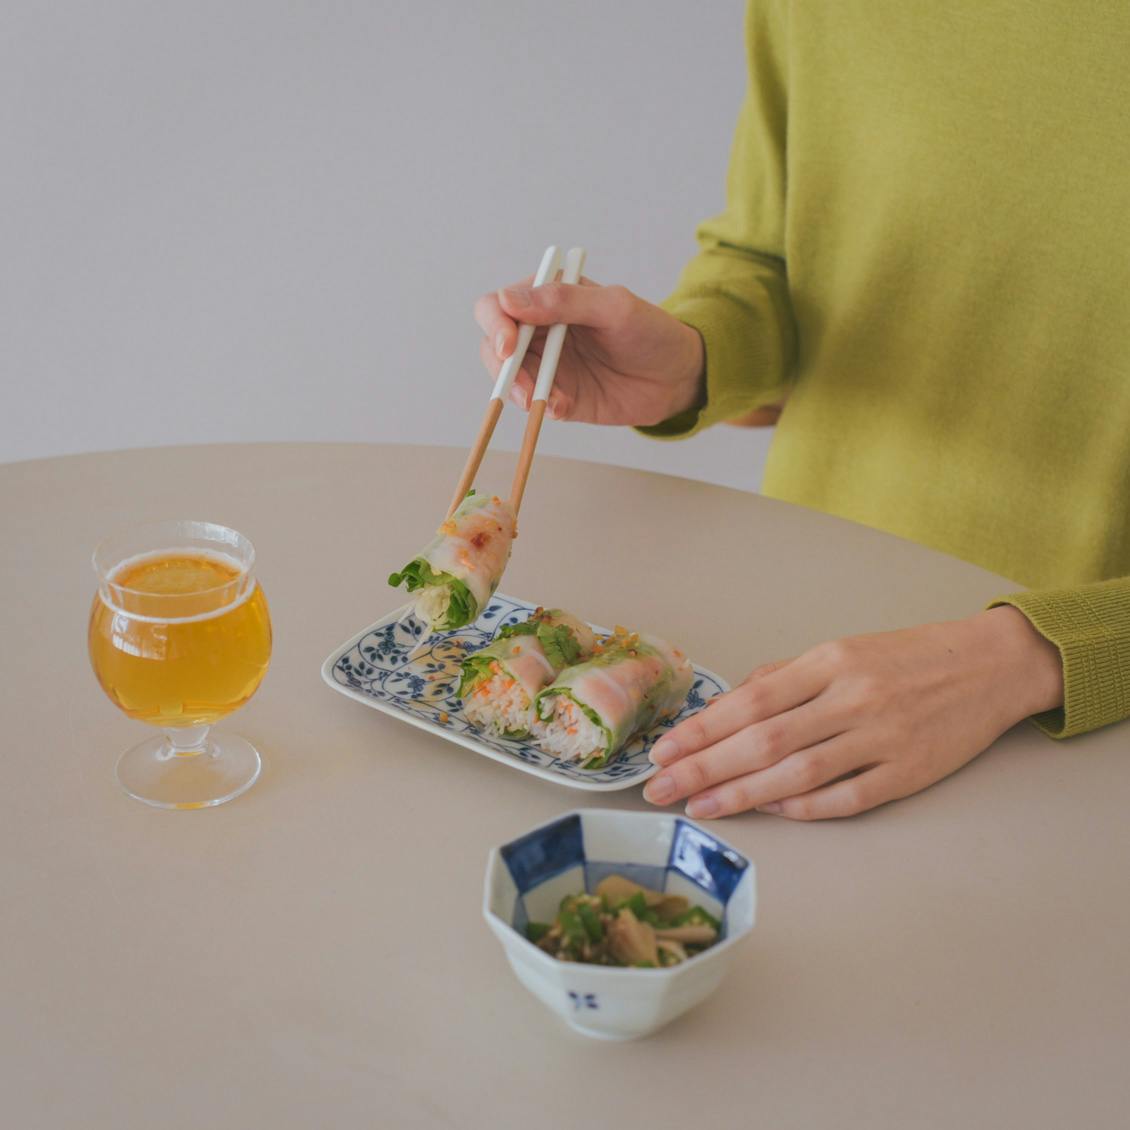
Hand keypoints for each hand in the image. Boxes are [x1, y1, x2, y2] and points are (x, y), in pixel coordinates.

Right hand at [473, 277, 703, 424]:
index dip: (495, 323)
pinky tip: (562, 405)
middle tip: (522, 381)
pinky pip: (534, 404)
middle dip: (501, 365)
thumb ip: (565, 301)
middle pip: (493, 344)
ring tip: (546, 398)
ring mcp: (546, 366)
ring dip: (518, 390)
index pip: (498, 305)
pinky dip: (540, 407)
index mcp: (547, 297)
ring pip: (507, 378)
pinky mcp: (557, 396)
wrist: (678, 376)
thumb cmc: (650, 332)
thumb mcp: (614, 307)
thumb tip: (509, 300)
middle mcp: (539, 331)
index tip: (510, 343)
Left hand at [643, 607, 1063, 819]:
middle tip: (660, 788)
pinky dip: (804, 806)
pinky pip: (846, 796)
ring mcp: (882, 736)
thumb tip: (728, 706)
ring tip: (700, 807)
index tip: (663, 750)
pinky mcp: (909, 772)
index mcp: (829, 661)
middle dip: (704, 766)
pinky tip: (769, 810)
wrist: (988, 665)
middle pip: (763, 739)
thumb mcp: (842, 650)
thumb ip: (785, 677)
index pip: (751, 700)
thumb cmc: (906, 657)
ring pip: (797, 772)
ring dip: (742, 793)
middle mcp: (851, 697)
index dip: (702, 729)